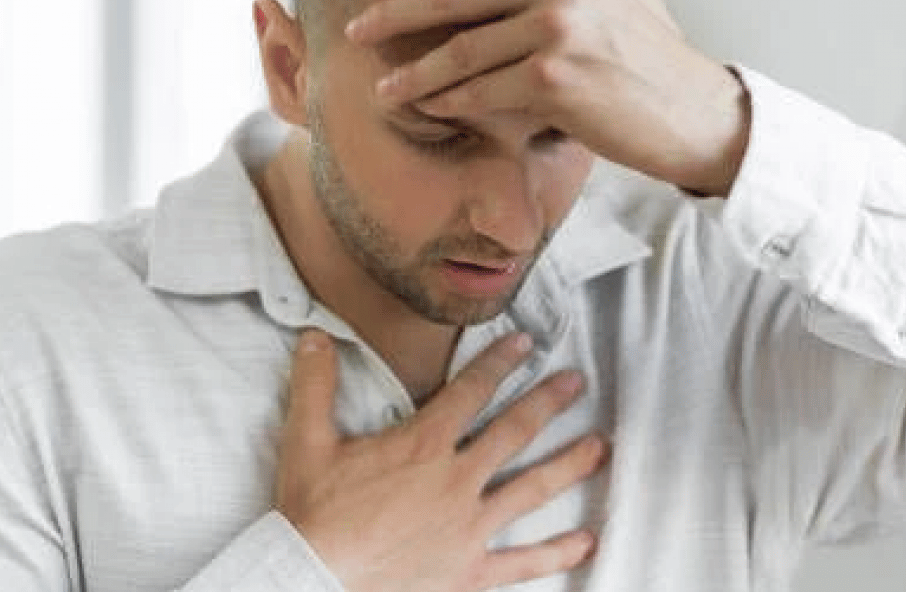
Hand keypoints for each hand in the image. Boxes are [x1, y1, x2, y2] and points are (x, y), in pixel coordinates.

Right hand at [276, 329, 606, 591]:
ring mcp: (469, 527)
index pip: (469, 392)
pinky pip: (523, 562)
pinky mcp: (471, 571)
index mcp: (421, 445)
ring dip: (568, 464)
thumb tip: (314, 337)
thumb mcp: (306, 439)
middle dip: (548, 402)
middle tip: (575, 382)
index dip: (499, 363)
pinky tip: (585, 542)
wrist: (314, 577)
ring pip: (531, 489)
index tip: (524, 344)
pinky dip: (557, 552)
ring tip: (599, 447)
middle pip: (514, 432)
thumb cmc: (314, 513)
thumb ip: (315, 384)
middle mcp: (455, 480)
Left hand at [343, 0, 749, 196]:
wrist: (691, 109)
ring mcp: (555, 29)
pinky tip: (426, 110)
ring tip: (383, 88)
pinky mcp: (554, 80)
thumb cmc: (653, 45)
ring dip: (413, 73)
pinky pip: (480, 92)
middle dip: (392, 13)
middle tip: (355, 30)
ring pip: (459, 51)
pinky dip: (448, 104)